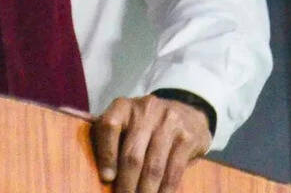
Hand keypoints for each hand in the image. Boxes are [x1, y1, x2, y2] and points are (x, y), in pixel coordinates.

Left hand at [92, 94, 212, 192]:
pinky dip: (165, 190)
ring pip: (153, 166)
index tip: (106, 178)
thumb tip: (104, 176)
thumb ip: (110, 141)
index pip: (109, 126)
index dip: (106, 155)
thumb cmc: (145, 125)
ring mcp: (169, 122)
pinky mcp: (186, 138)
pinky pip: (174, 170)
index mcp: (123, 106)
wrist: (186, 111)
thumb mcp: (125, 123)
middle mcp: (146, 110)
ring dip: (146, 191)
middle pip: (132, 154)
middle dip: (126, 184)